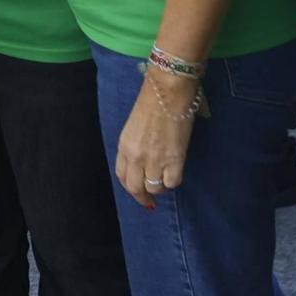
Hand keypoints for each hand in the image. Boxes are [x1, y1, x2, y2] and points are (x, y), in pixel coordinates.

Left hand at [115, 72, 196, 208]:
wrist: (167, 94)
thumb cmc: (151, 104)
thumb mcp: (134, 127)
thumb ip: (135, 146)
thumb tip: (142, 163)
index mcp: (124, 146)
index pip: (121, 175)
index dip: (130, 186)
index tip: (137, 191)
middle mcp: (136, 156)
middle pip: (135, 187)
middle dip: (142, 197)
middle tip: (150, 201)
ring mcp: (155, 160)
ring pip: (155, 188)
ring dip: (160, 187)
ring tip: (164, 179)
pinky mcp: (174, 160)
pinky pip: (172, 183)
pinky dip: (173, 181)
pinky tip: (174, 173)